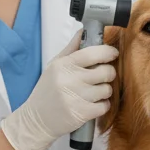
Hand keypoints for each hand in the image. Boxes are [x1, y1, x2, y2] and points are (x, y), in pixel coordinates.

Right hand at [0, 32, 117, 149]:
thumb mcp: (54, 66)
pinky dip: (102, 106)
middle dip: (108, 74)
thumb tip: (84, 30)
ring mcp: (76, 97)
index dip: (108, 52)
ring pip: (107, 90)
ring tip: (92, 93)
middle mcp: (70, 80)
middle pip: (106, 72)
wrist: (36, 119)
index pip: (93, 53)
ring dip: (104, 91)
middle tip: (101, 77)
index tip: (112, 54)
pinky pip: (105, 106)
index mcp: (64, 65)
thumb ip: (71, 49)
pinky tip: (92, 104)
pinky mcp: (82, 113)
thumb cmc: (47, 90)